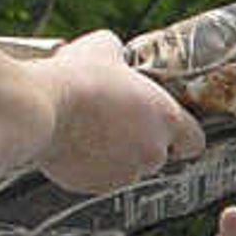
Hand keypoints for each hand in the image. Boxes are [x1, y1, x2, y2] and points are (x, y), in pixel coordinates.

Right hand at [33, 29, 204, 192]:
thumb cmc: (78, 77)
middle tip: (113, 120)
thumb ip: (122, 58)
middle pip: (156, 154)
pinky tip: (72, 142)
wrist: (41, 108)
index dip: (181, 135)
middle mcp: (152, 152)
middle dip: (139, 141)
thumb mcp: (106, 47)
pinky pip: (97, 178)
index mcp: (166, 118)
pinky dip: (87, 165)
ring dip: (113, 154)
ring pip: (126, 167)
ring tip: (87, 128)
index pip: (195, 141)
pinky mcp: (94, 188)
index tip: (168, 129)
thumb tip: (116, 57)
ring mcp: (124, 174)